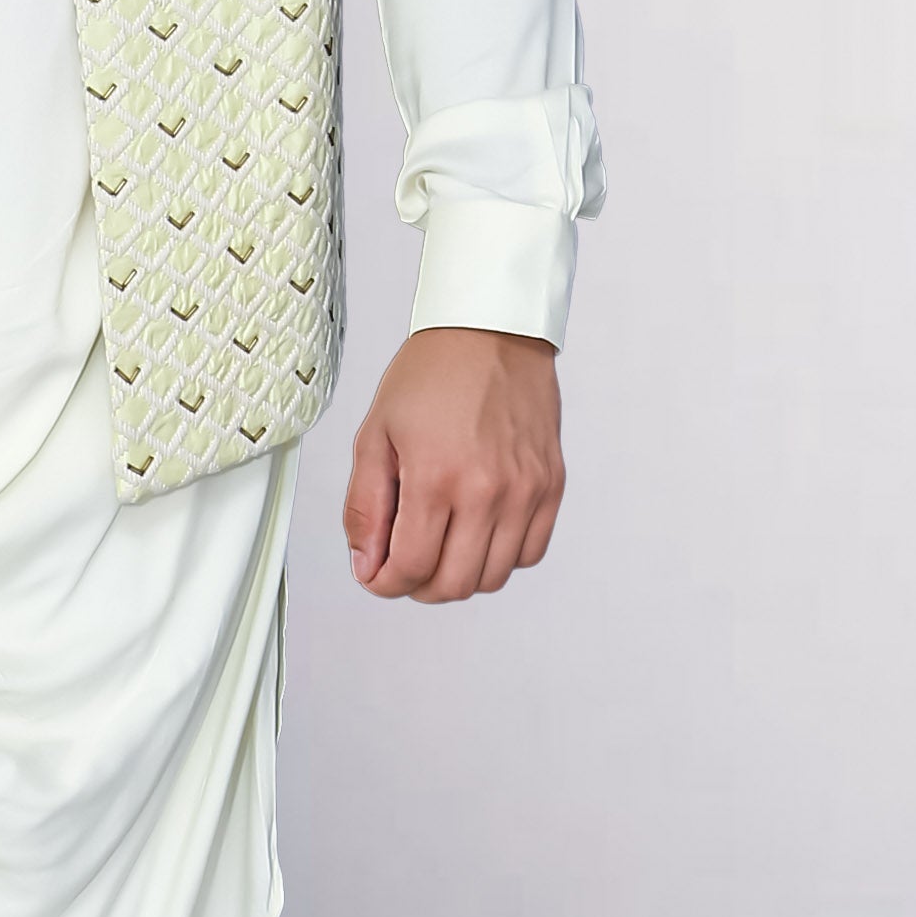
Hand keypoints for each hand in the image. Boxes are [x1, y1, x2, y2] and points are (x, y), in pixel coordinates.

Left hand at [342, 326, 565, 601]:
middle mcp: (487, 490)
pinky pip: (529, 552)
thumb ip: (365, 507)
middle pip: (454, 584)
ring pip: (493, 576)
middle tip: (403, 563)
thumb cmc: (431, 374)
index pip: (411, 568)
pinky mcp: (551, 485)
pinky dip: (500, 556)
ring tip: (439, 544)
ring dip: (459, 574)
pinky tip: (477, 531)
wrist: (491, 330)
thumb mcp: (374, 433)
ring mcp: (525, 491)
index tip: (376, 574)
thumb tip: (366, 565)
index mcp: (436, 476)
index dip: (385, 583)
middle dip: (419, 586)